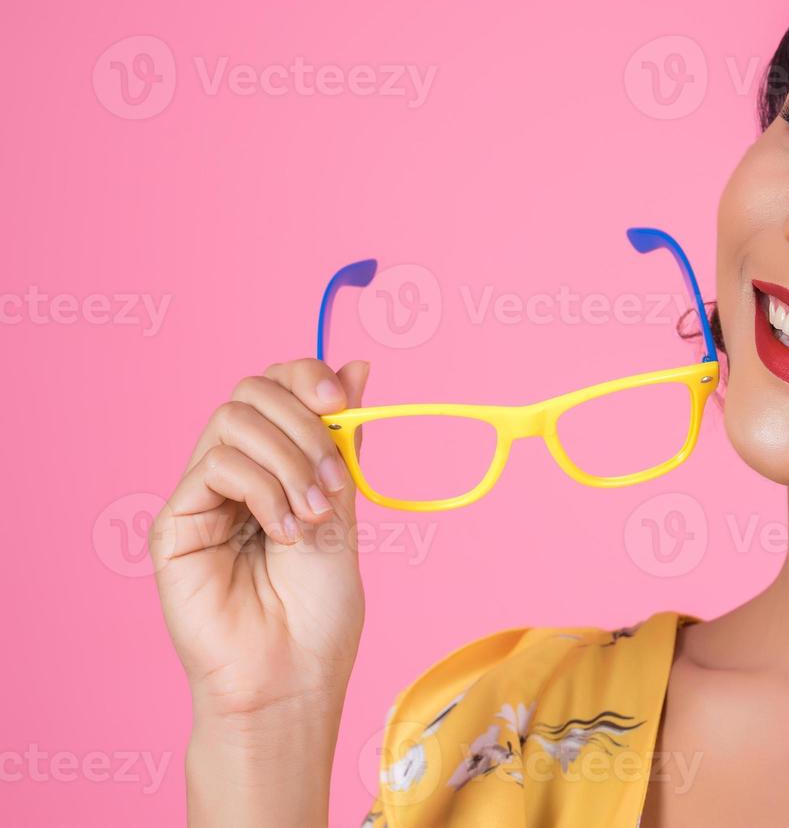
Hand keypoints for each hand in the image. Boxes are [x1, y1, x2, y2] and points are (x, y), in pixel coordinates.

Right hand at [152, 358, 371, 722]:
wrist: (294, 674)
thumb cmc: (320, 608)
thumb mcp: (345, 508)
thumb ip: (341, 441)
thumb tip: (359, 366)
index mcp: (275, 465)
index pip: (276, 386)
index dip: (307, 377)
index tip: (344, 402)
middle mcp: (235, 474)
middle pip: (252, 391)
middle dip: (305, 423)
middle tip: (332, 481)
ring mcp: (201, 496)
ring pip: (234, 420)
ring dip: (289, 460)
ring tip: (314, 516)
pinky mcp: (176, 522)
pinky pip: (217, 465)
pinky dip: (263, 488)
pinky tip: (283, 532)